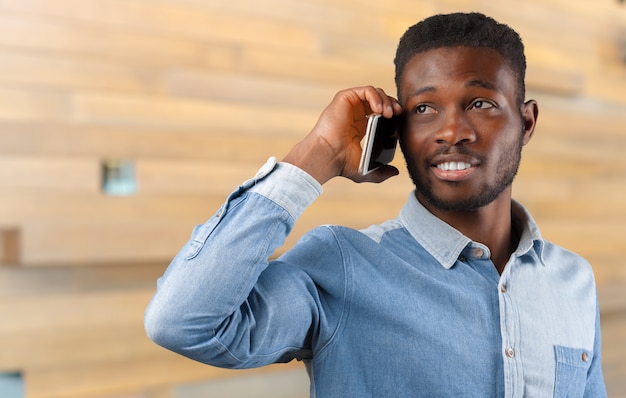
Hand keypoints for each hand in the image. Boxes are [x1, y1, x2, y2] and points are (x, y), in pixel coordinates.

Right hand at [282, 86, 402, 184]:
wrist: (329, 156)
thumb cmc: (341, 163)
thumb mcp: (366, 171)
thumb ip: (381, 172)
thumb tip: (396, 172)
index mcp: (361, 127)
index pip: (381, 113)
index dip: (392, 114)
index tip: (399, 120)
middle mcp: (355, 114)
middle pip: (380, 100)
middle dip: (392, 104)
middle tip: (398, 113)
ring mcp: (350, 105)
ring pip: (375, 93)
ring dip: (386, 100)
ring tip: (389, 113)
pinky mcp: (345, 98)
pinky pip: (366, 90)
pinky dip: (376, 96)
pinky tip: (379, 109)